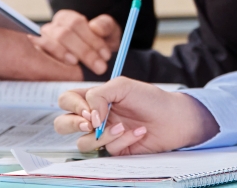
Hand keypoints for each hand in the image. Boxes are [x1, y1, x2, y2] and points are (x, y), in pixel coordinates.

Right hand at [30, 10, 120, 75]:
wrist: (92, 57)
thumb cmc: (99, 42)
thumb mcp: (108, 32)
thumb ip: (105, 26)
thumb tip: (95, 28)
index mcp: (67, 18)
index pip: (76, 24)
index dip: (92, 39)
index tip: (106, 55)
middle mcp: (52, 28)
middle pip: (64, 35)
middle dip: (84, 51)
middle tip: (100, 66)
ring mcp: (42, 42)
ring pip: (51, 43)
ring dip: (66, 55)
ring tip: (78, 65)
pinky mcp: (38, 57)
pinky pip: (41, 57)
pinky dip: (53, 63)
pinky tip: (64, 70)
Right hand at [54, 77, 219, 155]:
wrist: (174, 119)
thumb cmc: (150, 99)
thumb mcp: (122, 86)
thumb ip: (98, 95)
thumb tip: (88, 117)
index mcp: (94, 98)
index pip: (67, 100)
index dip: (73, 105)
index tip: (89, 109)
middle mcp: (94, 117)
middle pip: (62, 124)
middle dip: (72, 124)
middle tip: (91, 124)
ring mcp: (102, 135)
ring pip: (82, 142)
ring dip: (103, 134)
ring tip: (124, 126)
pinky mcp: (113, 150)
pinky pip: (106, 150)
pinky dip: (122, 140)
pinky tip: (139, 132)